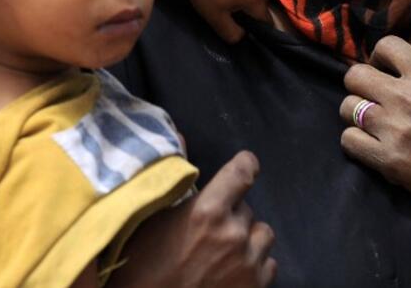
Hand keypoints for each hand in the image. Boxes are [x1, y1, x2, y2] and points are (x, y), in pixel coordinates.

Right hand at [108, 151, 276, 287]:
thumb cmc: (141, 272)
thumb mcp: (147, 224)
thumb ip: (170, 184)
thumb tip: (182, 136)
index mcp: (207, 212)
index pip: (242, 172)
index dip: (245, 166)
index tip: (246, 166)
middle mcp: (234, 234)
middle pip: (246, 208)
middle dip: (231, 215)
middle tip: (209, 232)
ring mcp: (249, 263)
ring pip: (262, 234)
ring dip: (248, 239)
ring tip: (224, 253)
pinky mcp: (257, 287)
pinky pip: (269, 264)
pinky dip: (256, 265)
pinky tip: (232, 274)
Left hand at [340, 36, 410, 287]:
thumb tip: (410, 72)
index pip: (387, 45)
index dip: (378, 58)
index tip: (383, 72)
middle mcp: (410, 97)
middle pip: (355, 75)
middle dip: (360, 86)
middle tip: (372, 101)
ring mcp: (396, 129)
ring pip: (347, 107)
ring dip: (356, 116)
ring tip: (374, 128)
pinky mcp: (388, 160)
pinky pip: (348, 140)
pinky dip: (357, 144)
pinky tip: (373, 148)